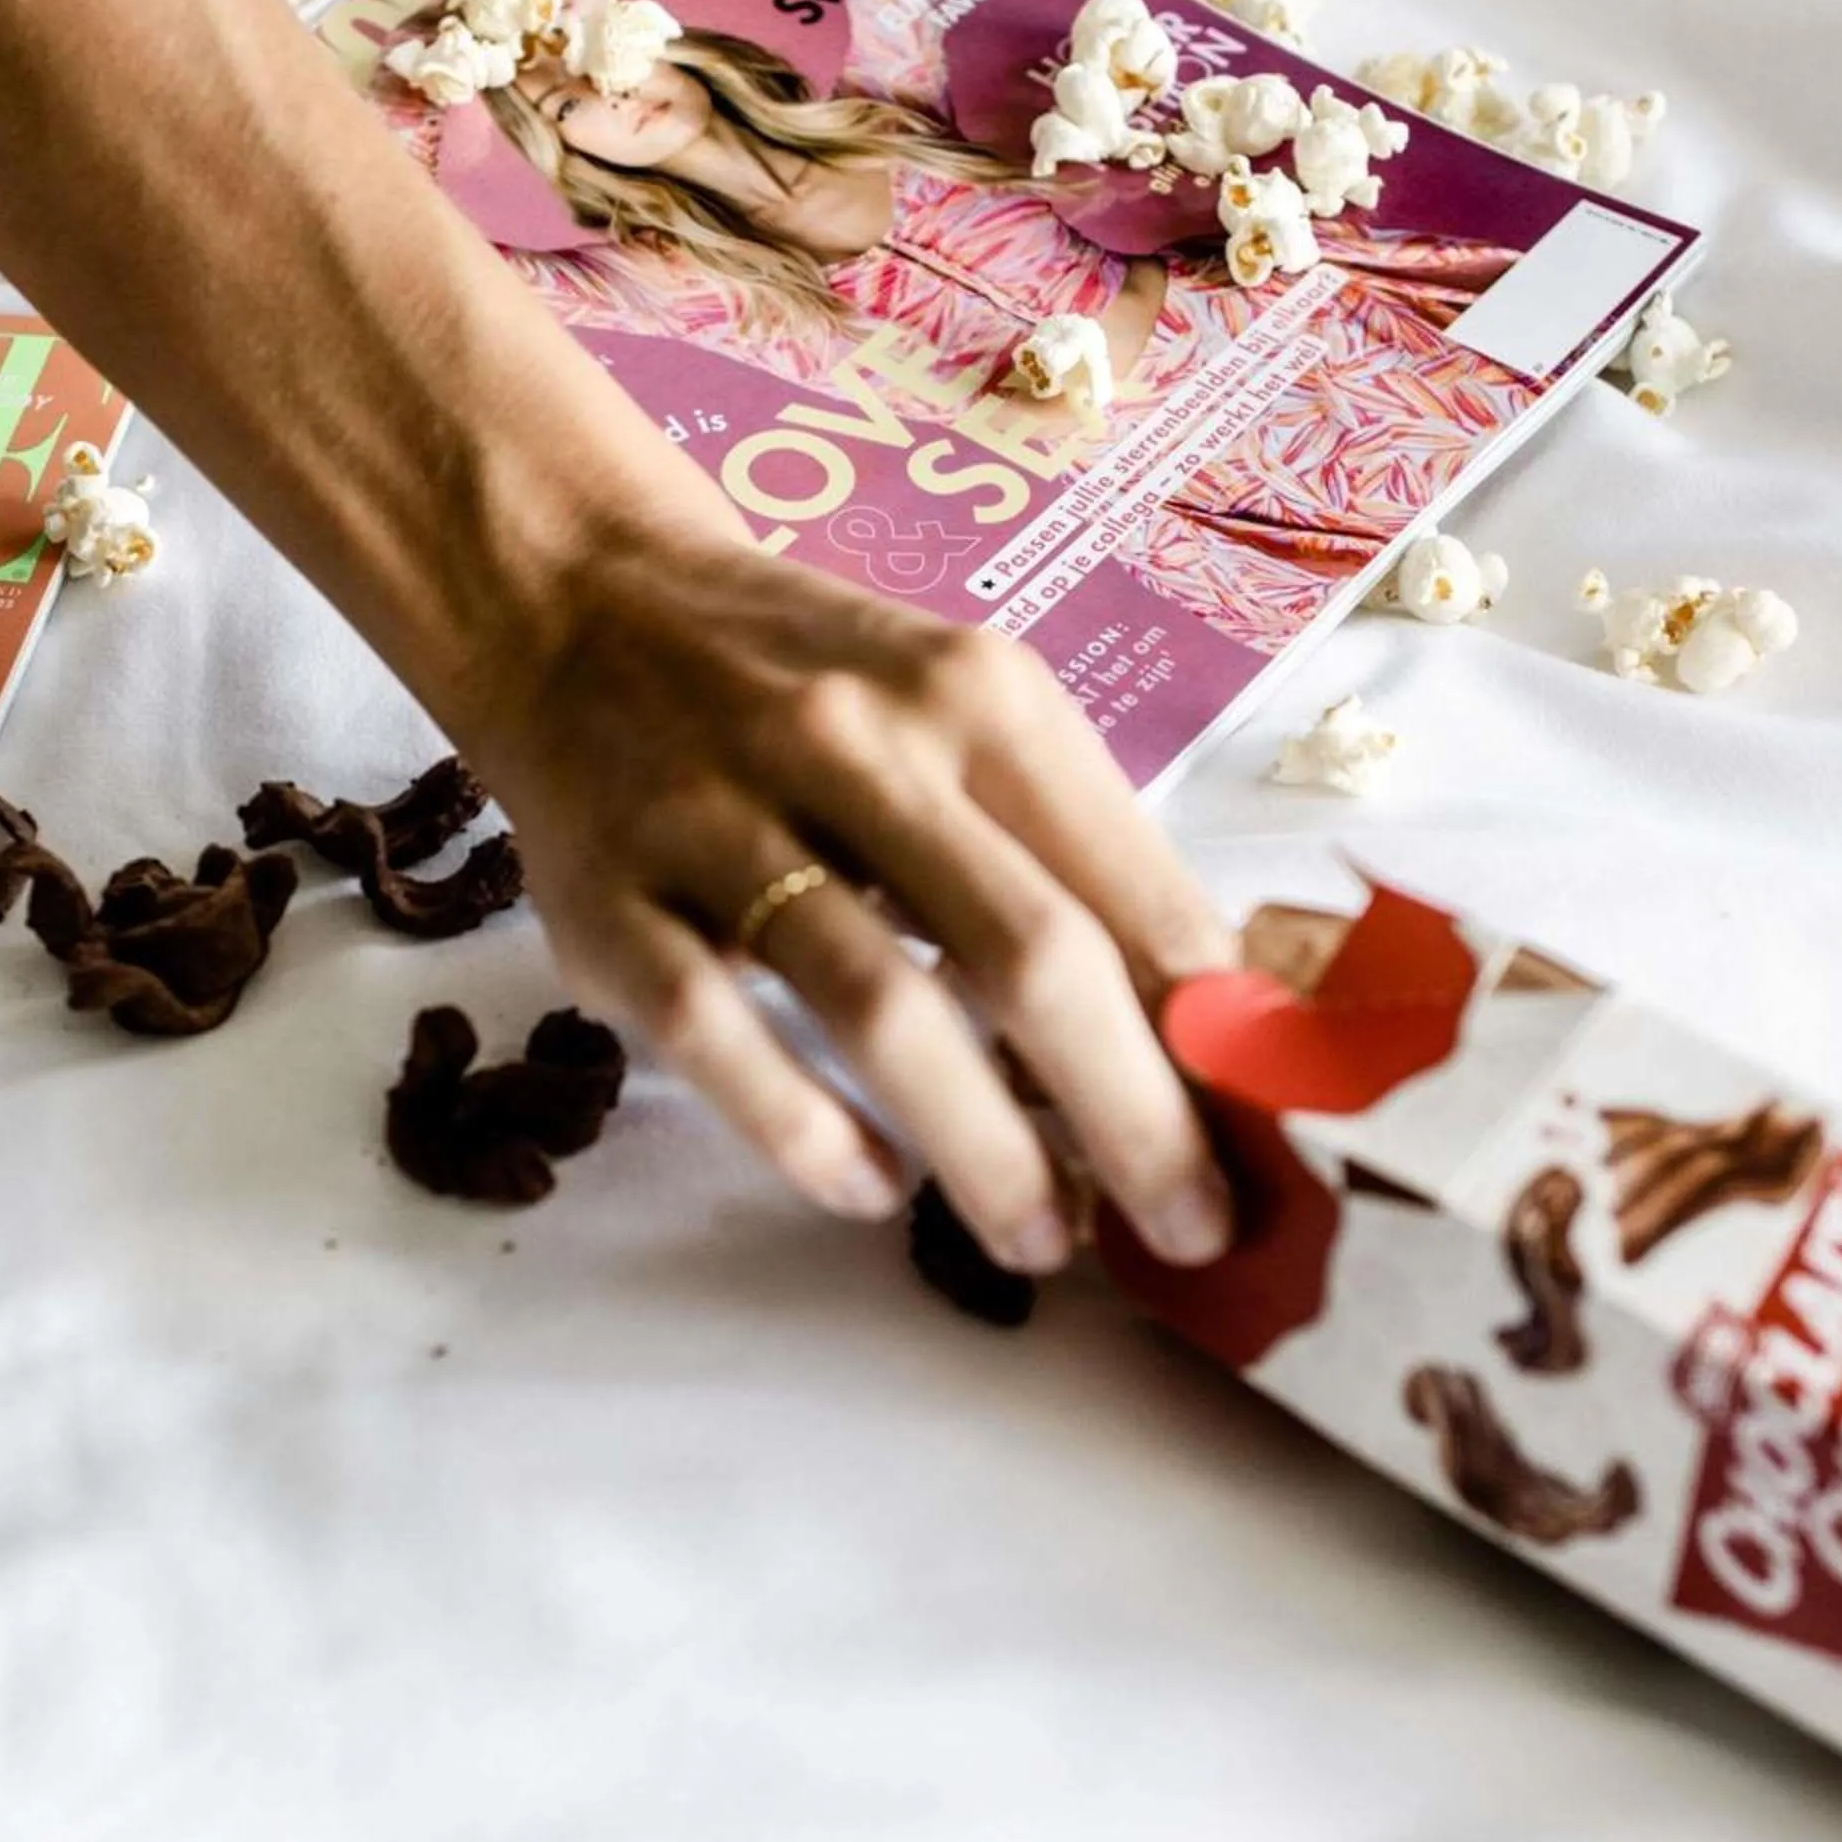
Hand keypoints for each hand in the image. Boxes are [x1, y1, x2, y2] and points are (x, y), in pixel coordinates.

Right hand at [453, 526, 1237, 1270]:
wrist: (575, 602)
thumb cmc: (804, 685)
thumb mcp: (954, 710)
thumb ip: (1060, 848)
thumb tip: (1197, 1034)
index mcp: (976, 695)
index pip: (1131, 887)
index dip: (1212, 1035)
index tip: (1266, 1143)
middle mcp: (855, 744)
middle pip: (1029, 956)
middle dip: (1132, 1118)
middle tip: (1186, 1230)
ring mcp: (719, 822)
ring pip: (880, 1010)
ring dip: (984, 1151)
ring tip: (1042, 1239)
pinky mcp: (609, 900)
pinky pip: (715, 1035)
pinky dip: (804, 1130)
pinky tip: (870, 1188)